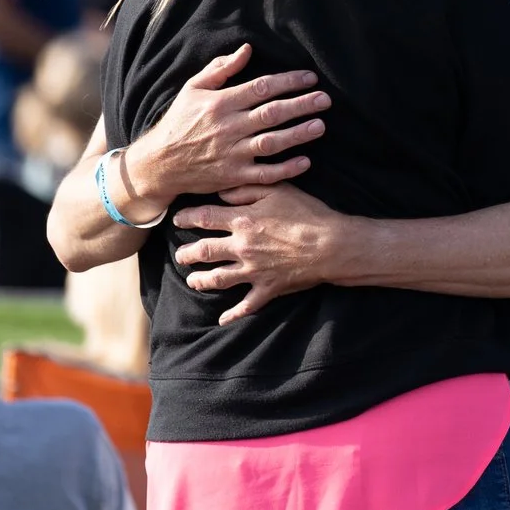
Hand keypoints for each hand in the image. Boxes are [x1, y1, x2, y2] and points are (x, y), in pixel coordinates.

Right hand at [127, 44, 328, 206]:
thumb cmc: (178, 121)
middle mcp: (228, 127)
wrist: (158, 164)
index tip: (310, 78)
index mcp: (220, 103)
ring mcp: (231, 154)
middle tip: (325, 99)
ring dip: (298, 134)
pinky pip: (264, 174)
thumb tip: (247, 49)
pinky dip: (285, 170)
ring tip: (320, 125)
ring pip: (271, 143)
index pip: (262, 88)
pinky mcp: (232, 177)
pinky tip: (305, 162)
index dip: (289, 81)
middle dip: (301, 105)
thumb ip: (221, 68)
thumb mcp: (192, 88)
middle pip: (272, 113)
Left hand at [173, 181, 351, 324]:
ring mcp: (253, 272)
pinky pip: (246, 305)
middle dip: (187, 254)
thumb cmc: (307, 213)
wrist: (332, 245)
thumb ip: (246, 190)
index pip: (205, 218)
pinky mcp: (267, 289)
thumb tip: (221, 192)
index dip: (187, 218)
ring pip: (217, 279)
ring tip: (191, 280)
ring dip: (201, 280)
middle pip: (204, 251)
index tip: (177, 219)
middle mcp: (242, 248)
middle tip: (180, 255)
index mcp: (243, 221)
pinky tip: (222, 319)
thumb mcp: (278, 191)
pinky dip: (232, 314)